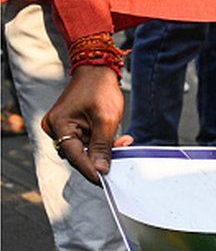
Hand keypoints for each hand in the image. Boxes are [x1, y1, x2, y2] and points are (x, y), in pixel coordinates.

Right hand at [41, 65, 123, 184]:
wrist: (98, 70)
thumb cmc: (99, 89)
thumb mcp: (105, 120)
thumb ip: (102, 147)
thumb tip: (100, 169)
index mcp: (59, 125)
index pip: (74, 155)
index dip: (90, 169)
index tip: (104, 180)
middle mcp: (56, 128)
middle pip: (79, 155)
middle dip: (102, 156)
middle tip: (122, 154)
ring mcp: (63, 127)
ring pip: (86, 150)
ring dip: (106, 149)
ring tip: (124, 141)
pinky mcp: (72, 127)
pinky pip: (88, 142)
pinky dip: (103, 142)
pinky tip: (119, 138)